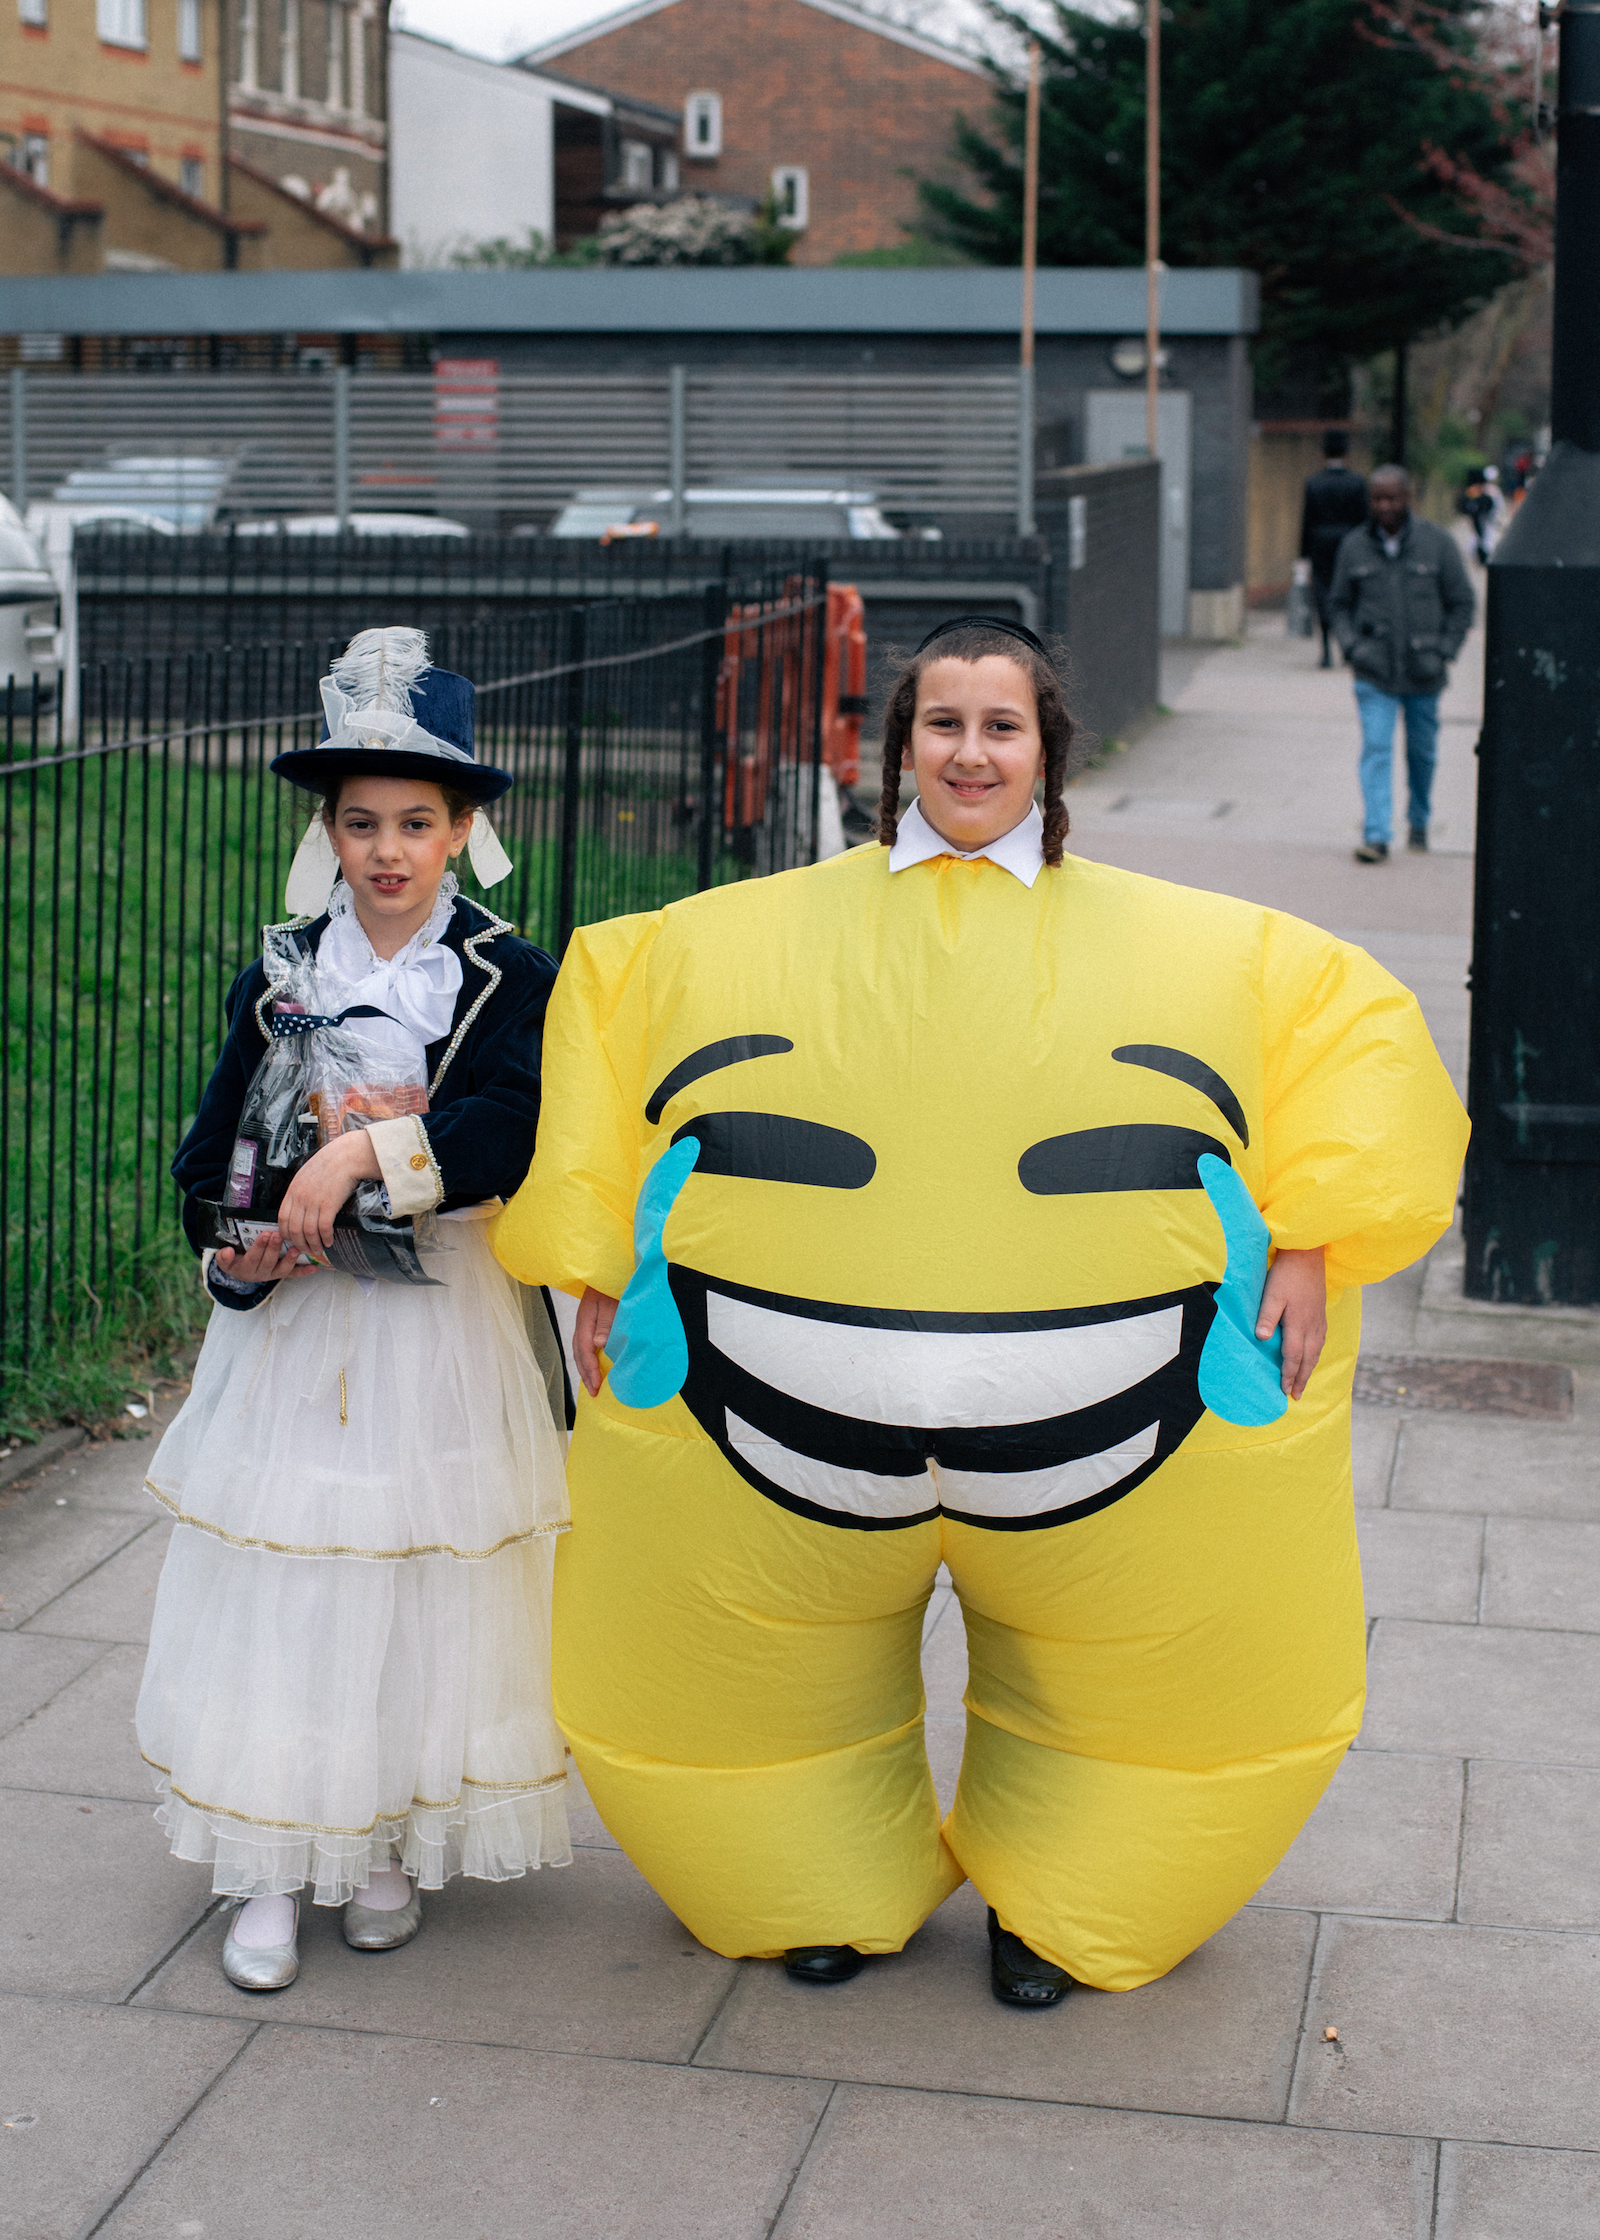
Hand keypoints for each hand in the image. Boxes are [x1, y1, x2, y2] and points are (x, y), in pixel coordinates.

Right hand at [214, 1231, 322, 1284]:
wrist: (240, 1270)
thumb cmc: (235, 1259)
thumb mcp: (225, 1258)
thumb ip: (224, 1256)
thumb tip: (227, 1252)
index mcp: (245, 1269)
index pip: (252, 1258)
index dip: (259, 1247)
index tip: (264, 1235)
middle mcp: (260, 1274)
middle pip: (268, 1262)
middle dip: (273, 1248)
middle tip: (278, 1235)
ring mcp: (272, 1274)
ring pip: (282, 1269)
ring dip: (290, 1259)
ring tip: (296, 1249)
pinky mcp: (282, 1274)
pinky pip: (293, 1274)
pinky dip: (304, 1271)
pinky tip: (314, 1267)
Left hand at [275, 1130, 381, 1257]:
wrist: (345, 1157)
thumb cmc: (329, 1163)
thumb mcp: (306, 1175)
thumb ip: (300, 1190)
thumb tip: (300, 1206)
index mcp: (293, 1190)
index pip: (282, 1218)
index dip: (285, 1232)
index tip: (291, 1239)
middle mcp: (301, 1198)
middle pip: (293, 1229)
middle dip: (299, 1243)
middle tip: (305, 1250)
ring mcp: (314, 1202)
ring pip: (308, 1232)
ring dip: (313, 1244)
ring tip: (318, 1249)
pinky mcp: (329, 1205)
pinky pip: (323, 1228)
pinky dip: (325, 1238)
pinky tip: (329, 1241)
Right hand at [574, 1286, 618, 1396]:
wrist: (612, 1268)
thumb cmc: (615, 1283)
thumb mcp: (614, 1302)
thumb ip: (607, 1322)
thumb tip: (597, 1344)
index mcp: (586, 1318)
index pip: (585, 1349)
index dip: (590, 1368)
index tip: (597, 1384)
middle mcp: (583, 1322)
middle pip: (579, 1352)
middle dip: (585, 1373)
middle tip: (594, 1392)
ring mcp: (585, 1321)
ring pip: (580, 1349)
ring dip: (585, 1368)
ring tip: (592, 1385)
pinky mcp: (591, 1321)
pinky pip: (585, 1344)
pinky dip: (588, 1358)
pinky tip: (594, 1366)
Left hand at [1255, 1246, 1326, 1400]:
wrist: (1307, 1255)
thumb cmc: (1285, 1274)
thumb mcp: (1271, 1294)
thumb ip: (1266, 1316)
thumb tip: (1261, 1339)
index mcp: (1298, 1323)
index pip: (1293, 1355)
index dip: (1288, 1374)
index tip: (1284, 1390)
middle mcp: (1312, 1325)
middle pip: (1308, 1358)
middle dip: (1301, 1378)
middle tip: (1296, 1396)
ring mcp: (1319, 1320)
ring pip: (1316, 1351)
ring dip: (1309, 1369)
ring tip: (1303, 1383)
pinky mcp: (1321, 1314)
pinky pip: (1320, 1341)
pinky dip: (1315, 1354)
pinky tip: (1312, 1357)